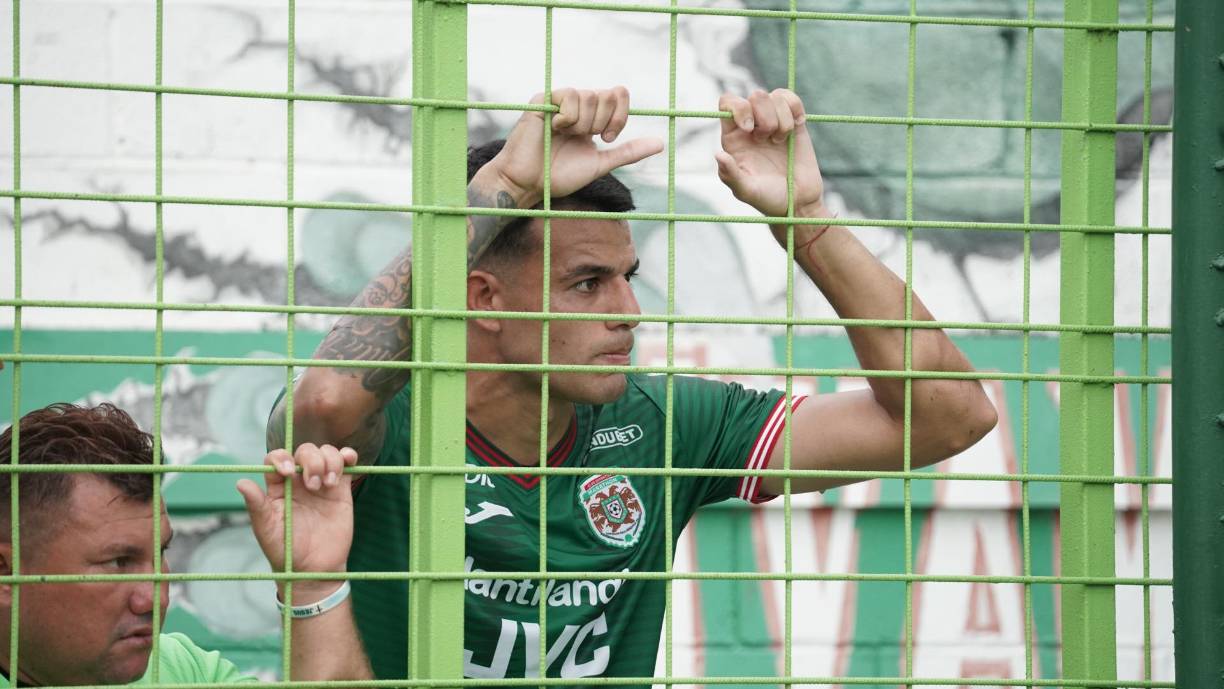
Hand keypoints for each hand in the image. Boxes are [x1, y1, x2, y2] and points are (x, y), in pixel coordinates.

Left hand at [237, 444, 357, 599]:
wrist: (314, 570)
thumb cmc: (285, 552)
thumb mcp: (267, 530)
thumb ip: (257, 506)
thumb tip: (240, 482)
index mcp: (278, 487)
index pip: (277, 458)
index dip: (282, 458)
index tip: (288, 473)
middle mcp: (299, 481)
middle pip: (304, 452)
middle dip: (310, 462)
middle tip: (313, 486)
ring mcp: (321, 483)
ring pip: (326, 453)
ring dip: (329, 461)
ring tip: (328, 484)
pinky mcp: (341, 489)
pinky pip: (346, 464)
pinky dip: (348, 456)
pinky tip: (348, 461)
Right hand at [474, 87, 662, 207]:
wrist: (528, 184)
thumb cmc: (559, 177)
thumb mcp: (600, 164)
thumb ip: (628, 152)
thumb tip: (661, 144)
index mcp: (591, 117)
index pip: (618, 95)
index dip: (620, 115)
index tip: (607, 138)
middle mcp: (577, 106)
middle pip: (607, 94)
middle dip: (601, 122)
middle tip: (585, 138)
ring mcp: (559, 102)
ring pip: (590, 95)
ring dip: (583, 123)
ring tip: (565, 136)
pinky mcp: (542, 100)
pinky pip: (568, 95)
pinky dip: (567, 117)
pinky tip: (554, 128)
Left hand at [715, 89, 827, 221]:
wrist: (798, 202)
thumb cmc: (768, 198)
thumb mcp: (746, 191)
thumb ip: (730, 175)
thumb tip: (718, 155)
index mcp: (734, 137)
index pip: (727, 103)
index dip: (738, 109)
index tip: (749, 129)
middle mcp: (752, 125)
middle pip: (754, 96)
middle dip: (764, 117)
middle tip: (766, 141)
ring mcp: (773, 121)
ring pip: (774, 96)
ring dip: (781, 120)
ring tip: (780, 142)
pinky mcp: (794, 121)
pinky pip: (791, 99)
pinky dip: (795, 110)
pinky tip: (796, 129)